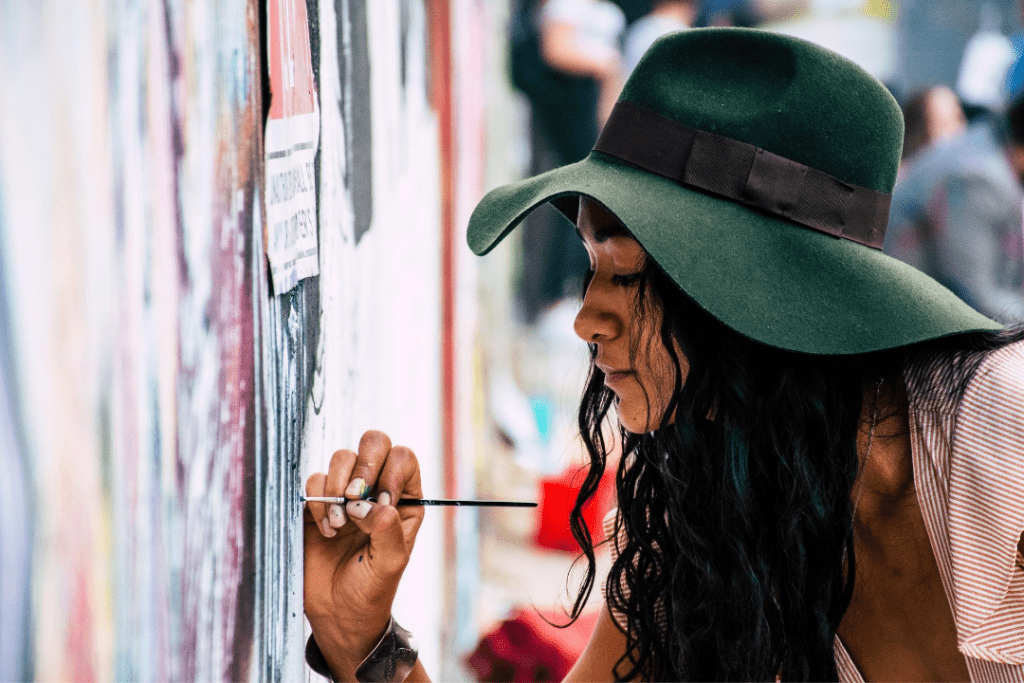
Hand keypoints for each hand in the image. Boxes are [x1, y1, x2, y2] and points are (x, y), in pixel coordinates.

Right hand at [303, 430, 424, 678]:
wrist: (338, 613)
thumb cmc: (372, 589)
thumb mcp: (391, 563)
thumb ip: (387, 530)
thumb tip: (371, 503)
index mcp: (404, 499)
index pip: (404, 459)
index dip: (392, 471)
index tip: (382, 501)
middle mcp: (376, 490)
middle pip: (374, 443)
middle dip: (364, 465)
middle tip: (354, 496)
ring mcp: (346, 494)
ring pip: (342, 457)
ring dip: (337, 487)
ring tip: (338, 524)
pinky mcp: (317, 503)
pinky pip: (315, 481)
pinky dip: (318, 502)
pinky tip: (326, 532)